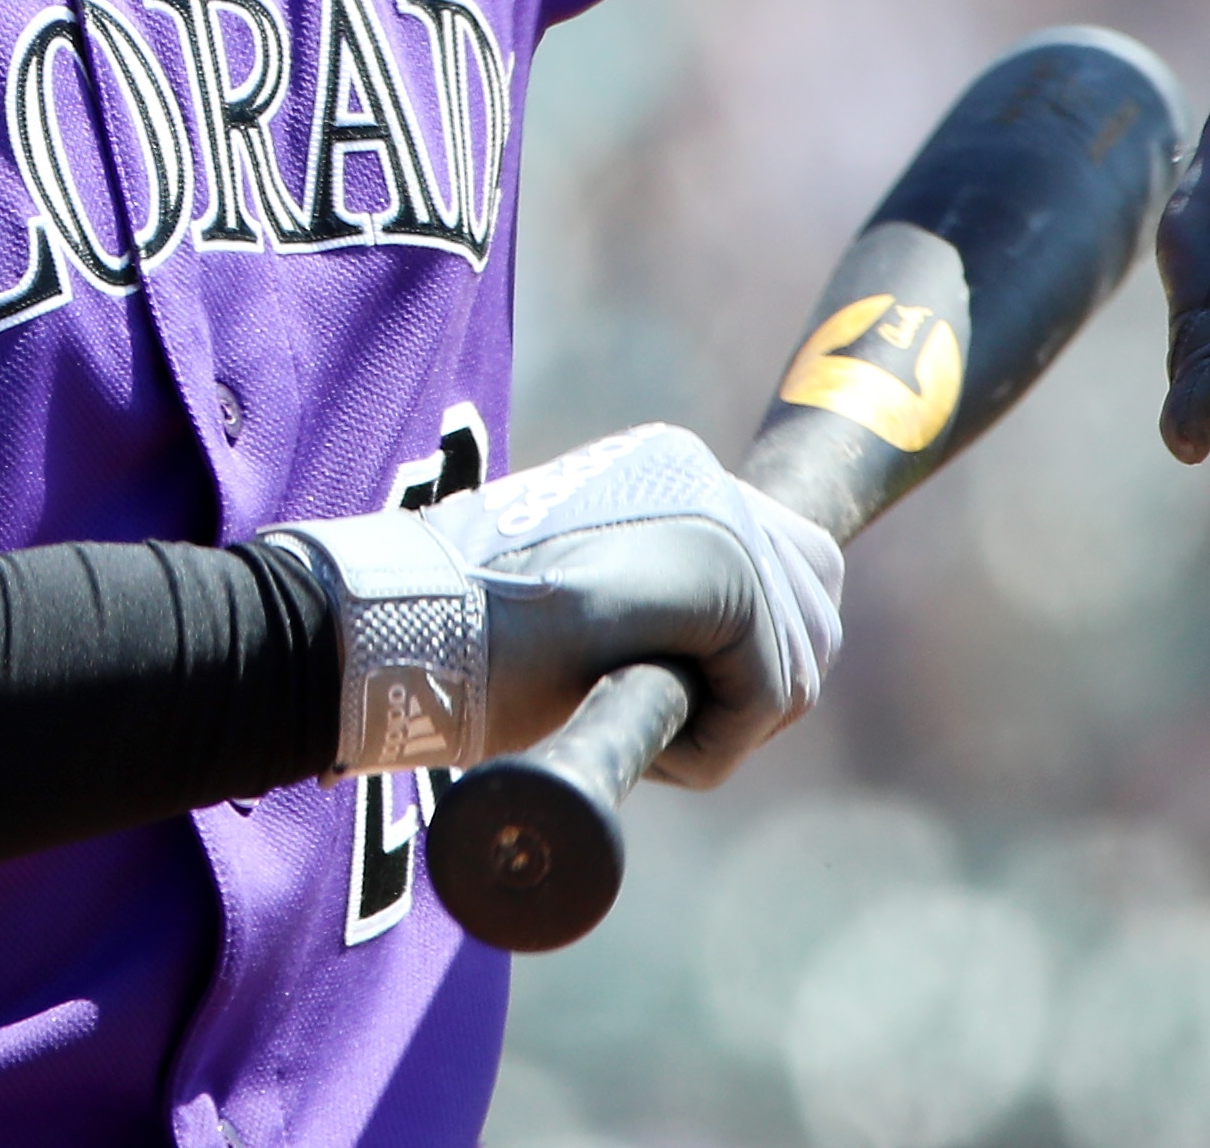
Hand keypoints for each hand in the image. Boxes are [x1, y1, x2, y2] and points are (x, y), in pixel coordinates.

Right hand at [272, 423, 844, 789]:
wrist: (397, 627)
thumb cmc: (458, 640)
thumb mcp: (570, 612)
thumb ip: (646, 614)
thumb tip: (710, 672)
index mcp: (665, 470)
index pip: (780, 566)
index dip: (745, 656)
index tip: (672, 687)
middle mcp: (701, 474)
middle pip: (813, 610)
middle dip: (752, 690)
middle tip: (644, 707)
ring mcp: (715, 516)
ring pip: (796, 662)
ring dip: (720, 721)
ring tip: (617, 706)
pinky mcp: (719, 571)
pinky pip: (770, 693)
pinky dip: (710, 740)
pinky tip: (618, 711)